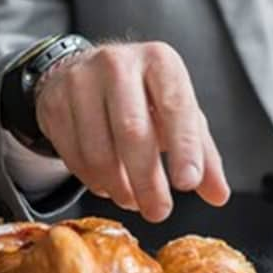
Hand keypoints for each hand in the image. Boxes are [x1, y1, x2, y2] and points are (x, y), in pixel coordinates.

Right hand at [34, 41, 229, 221]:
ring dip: (118, 186)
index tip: (188, 183)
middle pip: (132, 130)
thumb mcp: (178, 115)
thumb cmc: (143, 97)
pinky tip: (108, 186)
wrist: (86, 72)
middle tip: (158, 211)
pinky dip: (93, 180)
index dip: (184, 147)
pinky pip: (73, 155)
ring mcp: (80, 80)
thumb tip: (219, 195)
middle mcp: (118, 63)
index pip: (176, 106)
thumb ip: (202, 154)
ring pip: (99, 148)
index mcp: (159, 61)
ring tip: (133, 200)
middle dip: (147, 180)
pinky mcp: (54, 102)